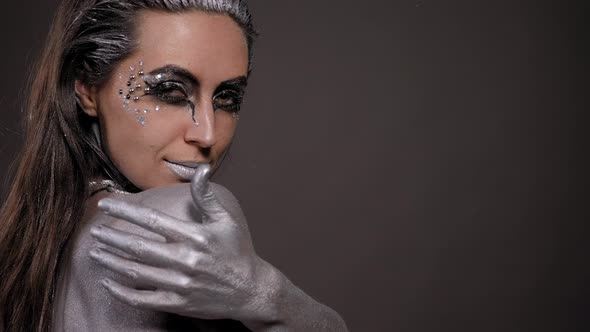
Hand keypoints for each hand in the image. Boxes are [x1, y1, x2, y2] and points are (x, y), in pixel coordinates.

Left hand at [89, 165, 278, 322]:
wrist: (250, 290)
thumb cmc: (237, 251)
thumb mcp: (226, 220)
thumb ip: (207, 196)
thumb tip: (200, 170)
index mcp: (194, 236)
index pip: (152, 220)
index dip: (126, 211)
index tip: (107, 205)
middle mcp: (185, 260)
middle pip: (138, 247)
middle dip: (112, 238)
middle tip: (95, 231)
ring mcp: (180, 284)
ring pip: (136, 272)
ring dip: (112, 262)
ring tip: (96, 253)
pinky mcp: (178, 303)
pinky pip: (143, 299)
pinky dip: (122, 292)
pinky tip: (109, 283)